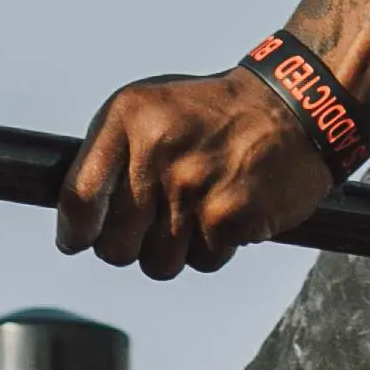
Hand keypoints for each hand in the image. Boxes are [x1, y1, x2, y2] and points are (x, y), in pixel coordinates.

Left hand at [57, 68, 338, 278]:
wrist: (294, 106)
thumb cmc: (212, 113)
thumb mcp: (148, 109)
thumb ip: (106, 158)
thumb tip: (76, 224)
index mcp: (129, 119)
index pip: (79, 200)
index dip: (76, 232)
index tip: (79, 239)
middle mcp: (158, 152)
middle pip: (115, 247)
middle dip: (130, 244)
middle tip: (154, 220)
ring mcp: (195, 186)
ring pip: (157, 264)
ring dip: (173, 249)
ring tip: (195, 210)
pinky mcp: (231, 216)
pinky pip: (202, 262)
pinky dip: (214, 246)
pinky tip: (227, 209)